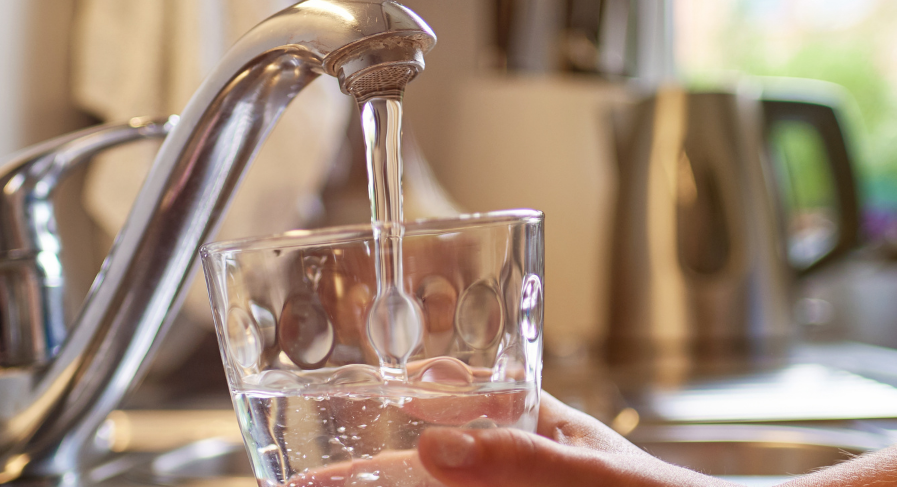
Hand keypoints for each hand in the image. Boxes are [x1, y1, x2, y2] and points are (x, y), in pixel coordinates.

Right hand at [281, 391, 733, 486]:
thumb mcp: (591, 474)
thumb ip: (520, 458)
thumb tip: (432, 444)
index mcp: (533, 424)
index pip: (451, 394)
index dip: (392, 400)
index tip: (336, 411)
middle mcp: (514, 464)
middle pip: (425, 461)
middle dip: (365, 469)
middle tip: (304, 480)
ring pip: (437, 486)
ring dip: (387, 485)